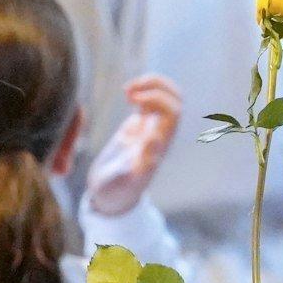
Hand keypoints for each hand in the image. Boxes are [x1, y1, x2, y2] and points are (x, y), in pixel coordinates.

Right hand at [86, 74, 181, 216]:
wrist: (107, 197)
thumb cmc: (115, 192)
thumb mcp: (123, 181)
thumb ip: (140, 164)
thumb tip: (155, 139)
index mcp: (160, 144)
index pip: (173, 111)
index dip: (157, 97)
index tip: (131, 98)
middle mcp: (159, 134)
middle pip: (175, 99)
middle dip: (155, 85)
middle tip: (128, 90)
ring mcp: (150, 128)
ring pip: (166, 97)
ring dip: (151, 85)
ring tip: (127, 89)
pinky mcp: (139, 127)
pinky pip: (151, 102)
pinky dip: (142, 91)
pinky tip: (126, 94)